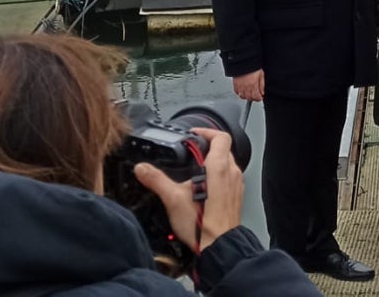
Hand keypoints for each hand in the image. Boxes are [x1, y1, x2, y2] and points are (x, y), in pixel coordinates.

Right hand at [134, 128, 242, 251]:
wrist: (220, 247)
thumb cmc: (203, 226)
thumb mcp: (173, 199)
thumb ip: (156, 180)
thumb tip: (143, 169)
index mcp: (219, 167)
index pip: (220, 136)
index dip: (206, 131)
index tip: (194, 135)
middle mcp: (232, 173)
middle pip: (223, 149)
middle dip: (207, 147)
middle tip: (192, 152)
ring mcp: (236, 186)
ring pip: (227, 164)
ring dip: (214, 162)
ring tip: (196, 171)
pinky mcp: (236, 198)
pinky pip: (229, 179)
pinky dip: (218, 177)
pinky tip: (204, 190)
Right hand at [232, 69, 263, 101]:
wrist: (244, 60)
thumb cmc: (253, 66)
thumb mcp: (261, 74)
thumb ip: (262, 85)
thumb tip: (262, 92)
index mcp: (253, 85)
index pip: (256, 97)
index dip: (259, 98)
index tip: (260, 97)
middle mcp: (246, 86)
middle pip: (249, 98)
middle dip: (253, 98)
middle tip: (255, 95)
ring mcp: (239, 85)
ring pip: (242, 96)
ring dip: (246, 96)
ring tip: (249, 93)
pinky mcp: (235, 83)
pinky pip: (236, 92)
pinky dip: (239, 93)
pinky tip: (242, 91)